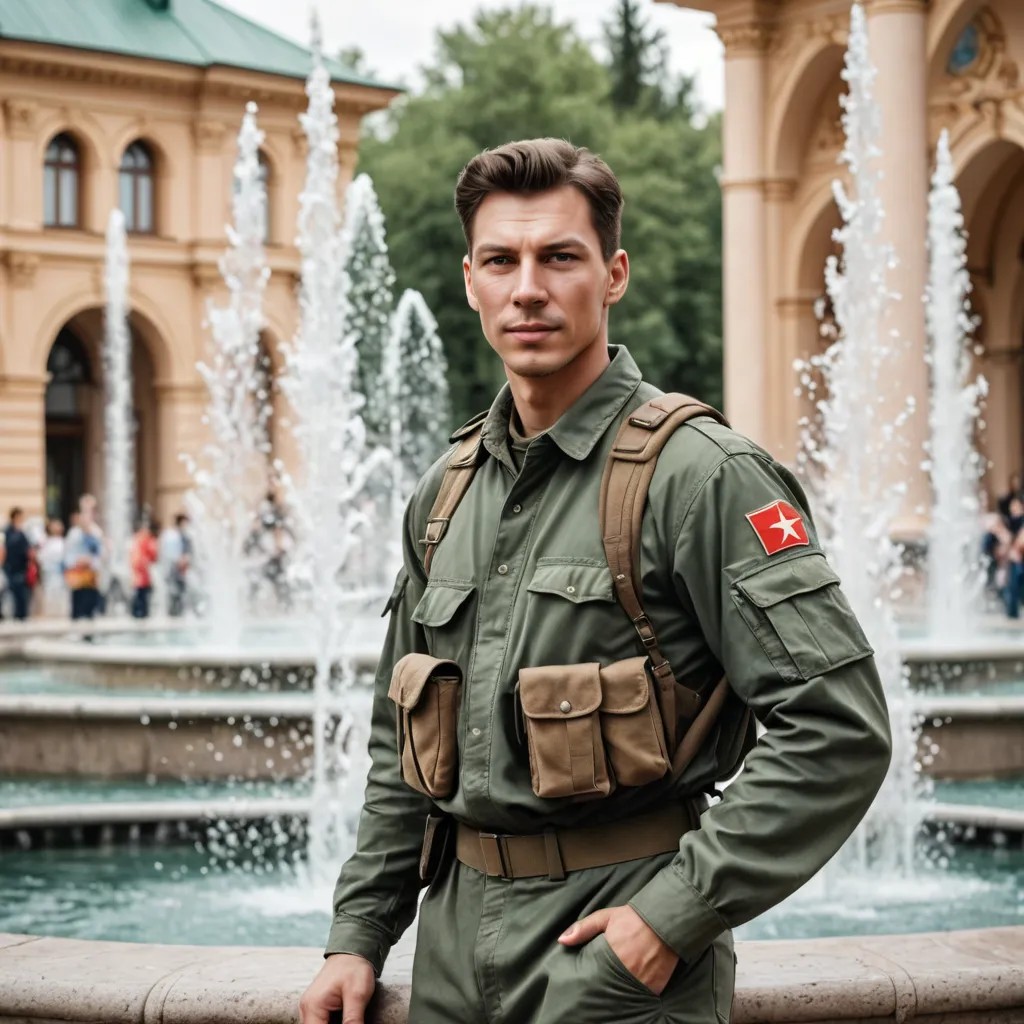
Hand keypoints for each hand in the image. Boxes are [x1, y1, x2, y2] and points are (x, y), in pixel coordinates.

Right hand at [299, 954, 374, 1023]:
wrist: (352, 952)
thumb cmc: (354, 969)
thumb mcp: (357, 994)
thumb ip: (353, 1019)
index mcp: (312, 1007)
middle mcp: (306, 1009)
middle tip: (351, 1020)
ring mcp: (310, 1009)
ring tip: (348, 1017)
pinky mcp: (316, 1009)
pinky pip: (320, 1022)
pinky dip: (331, 1023)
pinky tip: (344, 1019)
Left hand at [558, 905, 678, 995]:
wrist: (665, 920)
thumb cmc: (633, 919)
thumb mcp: (606, 918)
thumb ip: (583, 929)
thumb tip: (562, 940)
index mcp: (611, 956)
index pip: (594, 978)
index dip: (588, 984)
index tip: (582, 987)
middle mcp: (627, 971)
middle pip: (608, 990)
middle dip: (601, 992)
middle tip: (595, 993)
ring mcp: (642, 982)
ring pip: (624, 997)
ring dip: (617, 995)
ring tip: (610, 995)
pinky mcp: (655, 987)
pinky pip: (641, 997)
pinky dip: (635, 997)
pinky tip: (628, 994)